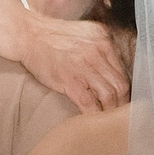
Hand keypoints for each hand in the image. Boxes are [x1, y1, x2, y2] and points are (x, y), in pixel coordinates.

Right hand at [9, 14, 130, 112]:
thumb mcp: (83, 33)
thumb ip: (100, 46)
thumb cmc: (53, 37)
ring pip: (109, 95)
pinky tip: (94, 121)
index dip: (125, 88)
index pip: (122, 69)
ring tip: (109, 120)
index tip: (123, 99)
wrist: (28, 34)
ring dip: (111, 111)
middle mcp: (97, 51)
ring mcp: (84, 66)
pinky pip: (89, 103)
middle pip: (120, 84)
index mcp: (103, 39)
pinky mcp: (70, 81)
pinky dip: (94, 115)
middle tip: (120, 115)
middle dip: (122, 103)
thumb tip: (113, 67)